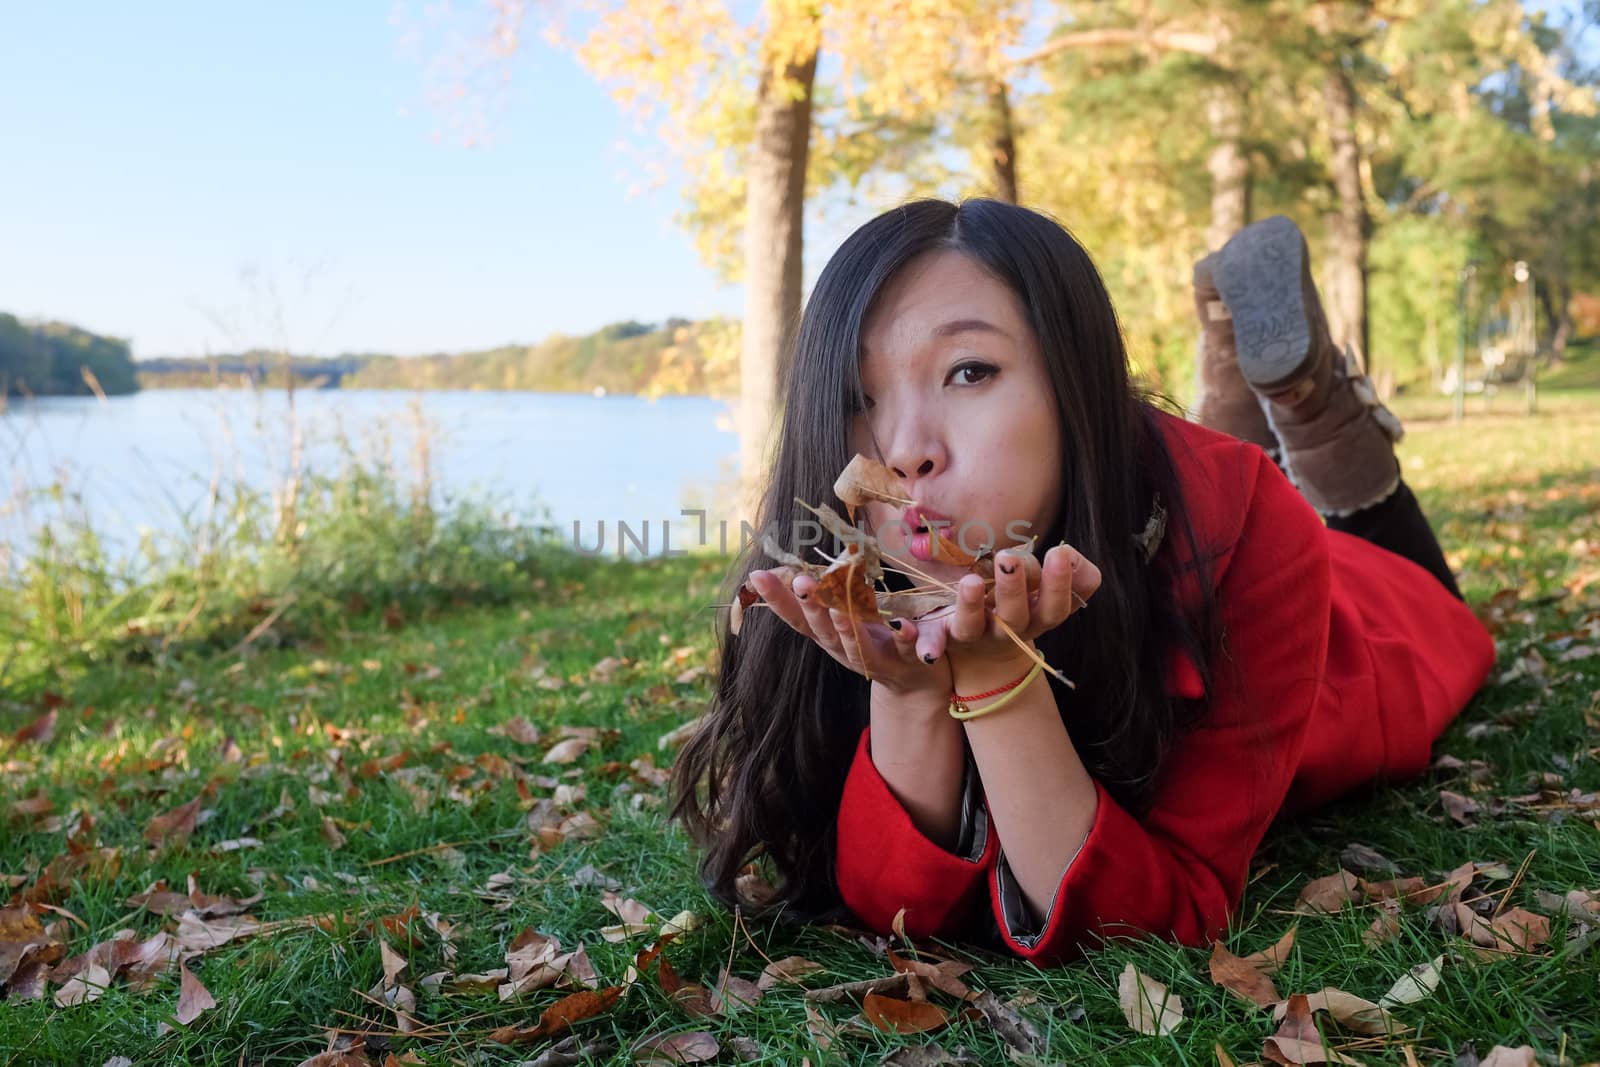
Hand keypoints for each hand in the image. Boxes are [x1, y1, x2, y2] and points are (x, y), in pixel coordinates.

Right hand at [747, 568, 950, 697]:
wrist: (912, 682)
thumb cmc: (871, 640)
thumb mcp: (841, 616)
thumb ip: (819, 595)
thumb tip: (782, 566)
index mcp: (828, 637)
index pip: (797, 618)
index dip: (777, 600)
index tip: (757, 576)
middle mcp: (845, 651)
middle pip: (823, 631)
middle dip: (812, 607)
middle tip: (801, 582)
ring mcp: (875, 660)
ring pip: (857, 645)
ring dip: (846, 626)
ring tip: (839, 607)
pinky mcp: (907, 662)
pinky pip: (906, 650)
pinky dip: (904, 638)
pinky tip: (903, 624)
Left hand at [918, 542, 1101, 691]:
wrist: (986, 650)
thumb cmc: (1023, 602)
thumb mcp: (1048, 588)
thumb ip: (1072, 572)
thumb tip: (1070, 556)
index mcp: (1038, 618)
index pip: (1056, 607)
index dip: (1062, 585)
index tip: (1060, 553)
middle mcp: (1009, 630)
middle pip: (1016, 616)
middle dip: (1014, 588)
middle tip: (1010, 559)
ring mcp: (976, 635)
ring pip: (973, 626)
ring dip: (970, 605)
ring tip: (970, 581)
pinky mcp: (946, 636)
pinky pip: (935, 640)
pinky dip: (927, 642)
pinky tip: (911, 629)